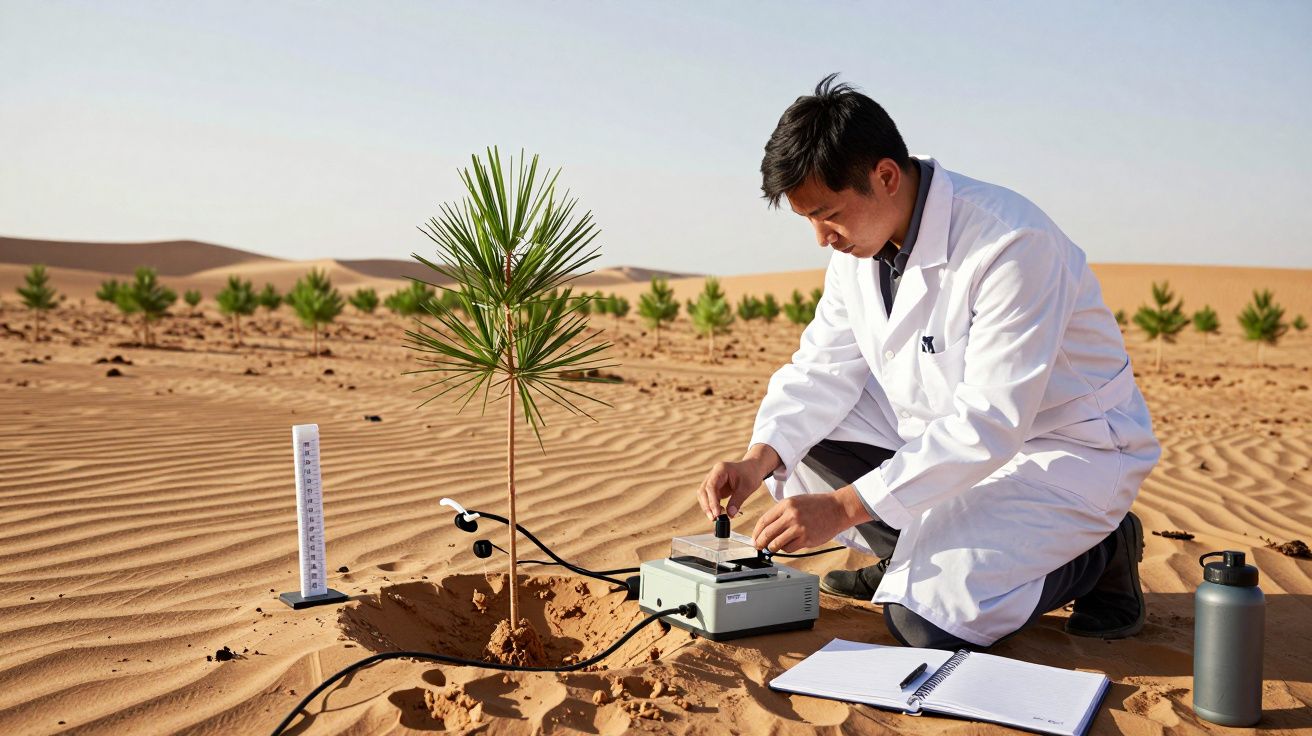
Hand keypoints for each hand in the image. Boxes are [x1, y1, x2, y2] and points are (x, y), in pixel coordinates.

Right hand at [697, 458, 765, 520]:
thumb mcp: (746, 488)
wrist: (752, 469)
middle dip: (707, 505)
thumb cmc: (750, 474)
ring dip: (708, 507)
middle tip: (713, 518)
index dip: (712, 501)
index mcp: (720, 469)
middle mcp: (713, 474)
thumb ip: (737, 501)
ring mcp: (712, 480)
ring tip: (716, 517)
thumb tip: (730, 515)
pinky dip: (712, 506)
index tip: (716, 513)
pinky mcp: (715, 487)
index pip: (711, 486)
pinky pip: (709, 498)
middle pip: (703, 491)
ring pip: (703, 495)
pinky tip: (719, 513)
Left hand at [752, 485, 872, 552]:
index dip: (756, 532)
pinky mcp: (806, 539)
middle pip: (768, 533)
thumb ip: (781, 514)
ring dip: (772, 548)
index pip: (764, 520)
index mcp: (786, 504)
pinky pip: (789, 548)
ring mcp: (799, 528)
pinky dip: (786, 549)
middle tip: (758, 547)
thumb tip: (766, 529)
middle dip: (760, 543)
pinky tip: (789, 545)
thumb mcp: (795, 502)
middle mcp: (791, 516)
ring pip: (777, 543)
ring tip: (773, 548)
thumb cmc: (817, 506)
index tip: (754, 538)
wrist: (837, 509)